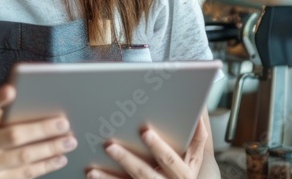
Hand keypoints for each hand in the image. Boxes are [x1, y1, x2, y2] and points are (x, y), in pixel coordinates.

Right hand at [0, 84, 77, 178]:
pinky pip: (26, 174)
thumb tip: (35, 105)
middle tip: (64, 123)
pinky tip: (59, 158)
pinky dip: (46, 166)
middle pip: (13, 137)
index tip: (12, 89)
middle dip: (42, 130)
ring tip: (69, 141)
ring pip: (24, 158)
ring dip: (50, 149)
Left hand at [87, 114, 212, 178]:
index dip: (158, 146)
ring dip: (109, 177)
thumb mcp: (194, 161)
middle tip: (109, 146)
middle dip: (126, 159)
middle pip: (144, 172)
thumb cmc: (184, 175)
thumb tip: (199, 118)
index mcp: (183, 174)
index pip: (170, 159)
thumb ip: (197, 141)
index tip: (144, 132)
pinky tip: (92, 175)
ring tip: (93, 168)